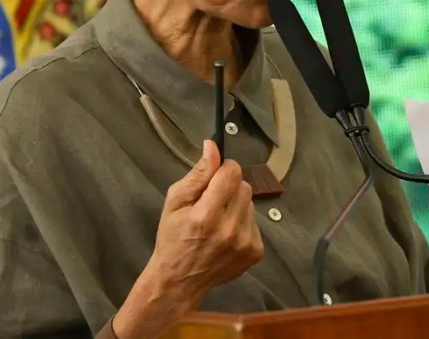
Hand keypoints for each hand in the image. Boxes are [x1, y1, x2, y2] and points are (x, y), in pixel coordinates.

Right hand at [113, 140, 262, 337]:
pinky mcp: (255, 252)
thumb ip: (197, 174)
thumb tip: (213, 146)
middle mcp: (230, 229)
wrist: (179, 281)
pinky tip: (226, 235)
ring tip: (218, 221)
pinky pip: (255, 222)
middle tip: (212, 203)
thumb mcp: (174, 202)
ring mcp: (245, 242)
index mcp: (206, 215)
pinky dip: (243, 223)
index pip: (232, 172)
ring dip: (237, 206)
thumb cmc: (173, 238)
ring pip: (251, 203)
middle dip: (229, 188)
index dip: (223, 170)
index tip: (214, 178)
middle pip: (244, 186)